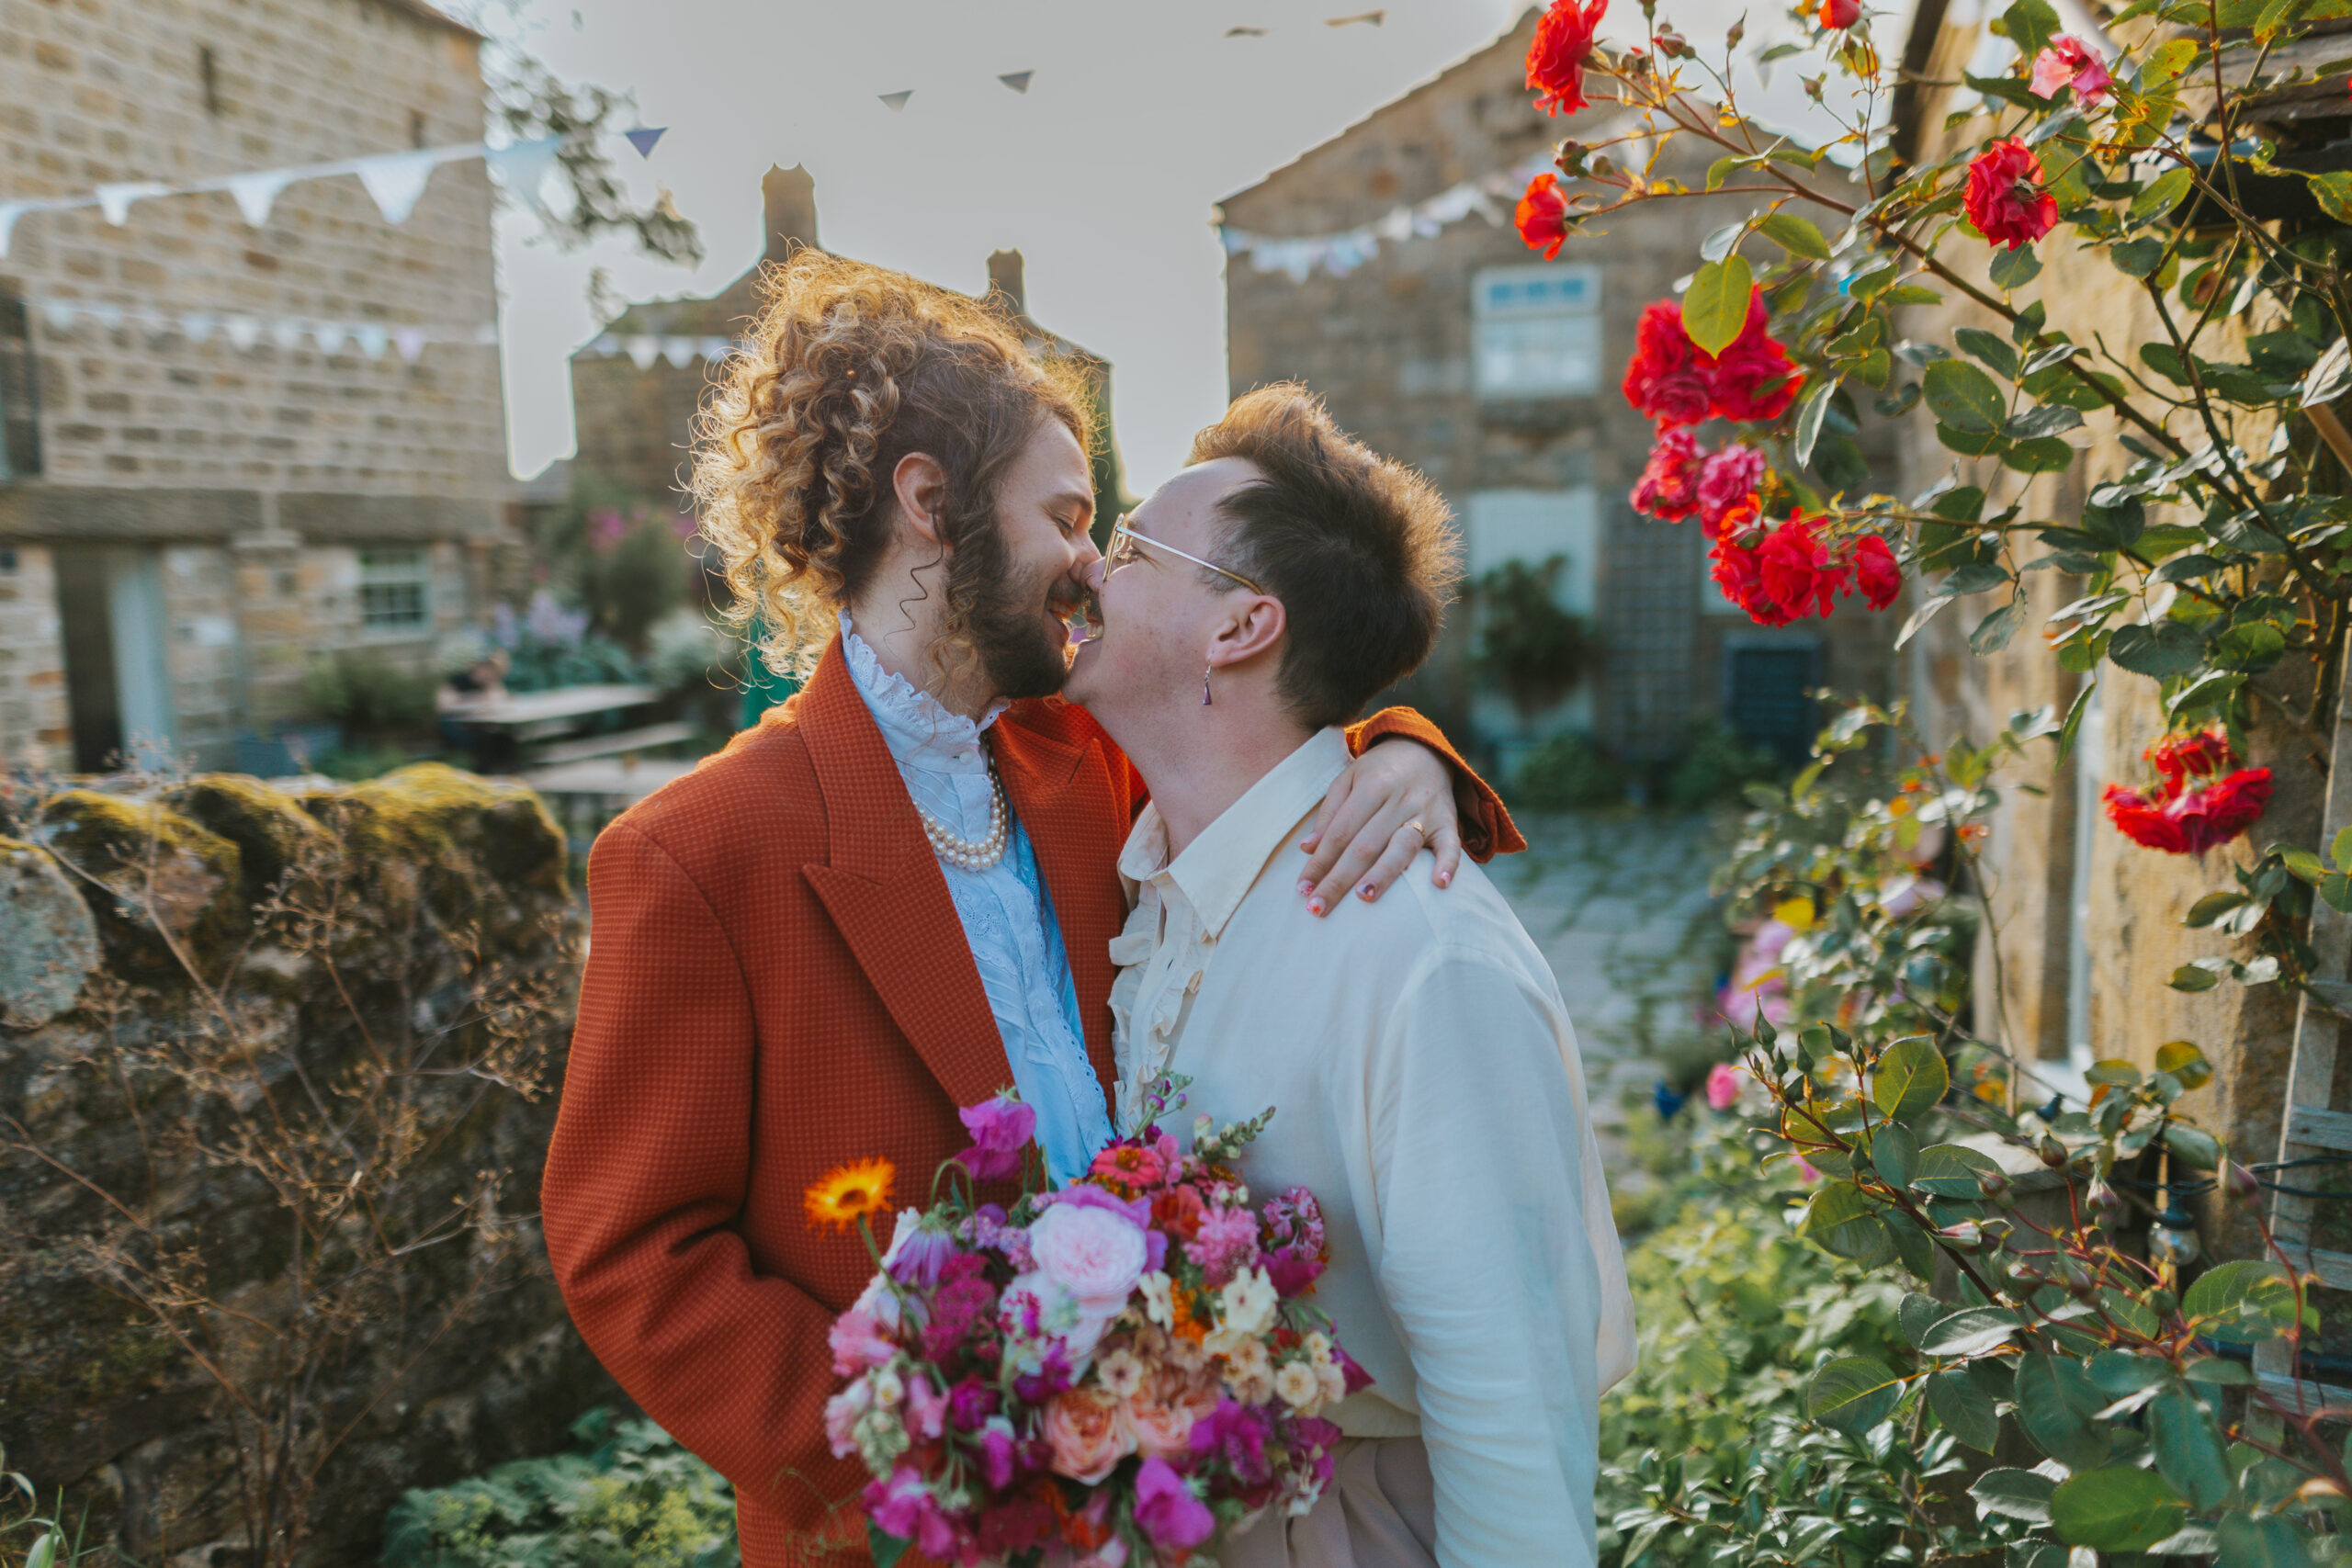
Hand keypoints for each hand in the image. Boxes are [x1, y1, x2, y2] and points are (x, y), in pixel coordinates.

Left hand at [1296, 739, 1461, 915]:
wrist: (1425, 750)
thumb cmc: (1378, 772)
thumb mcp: (1348, 780)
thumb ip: (1330, 814)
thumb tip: (1307, 849)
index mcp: (1371, 786)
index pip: (1340, 832)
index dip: (1320, 862)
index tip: (1302, 889)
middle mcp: (1398, 799)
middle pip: (1365, 845)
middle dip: (1339, 879)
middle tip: (1318, 908)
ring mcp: (1425, 811)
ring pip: (1402, 847)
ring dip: (1384, 874)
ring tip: (1363, 898)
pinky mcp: (1448, 822)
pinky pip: (1451, 845)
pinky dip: (1448, 863)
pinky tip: (1439, 884)